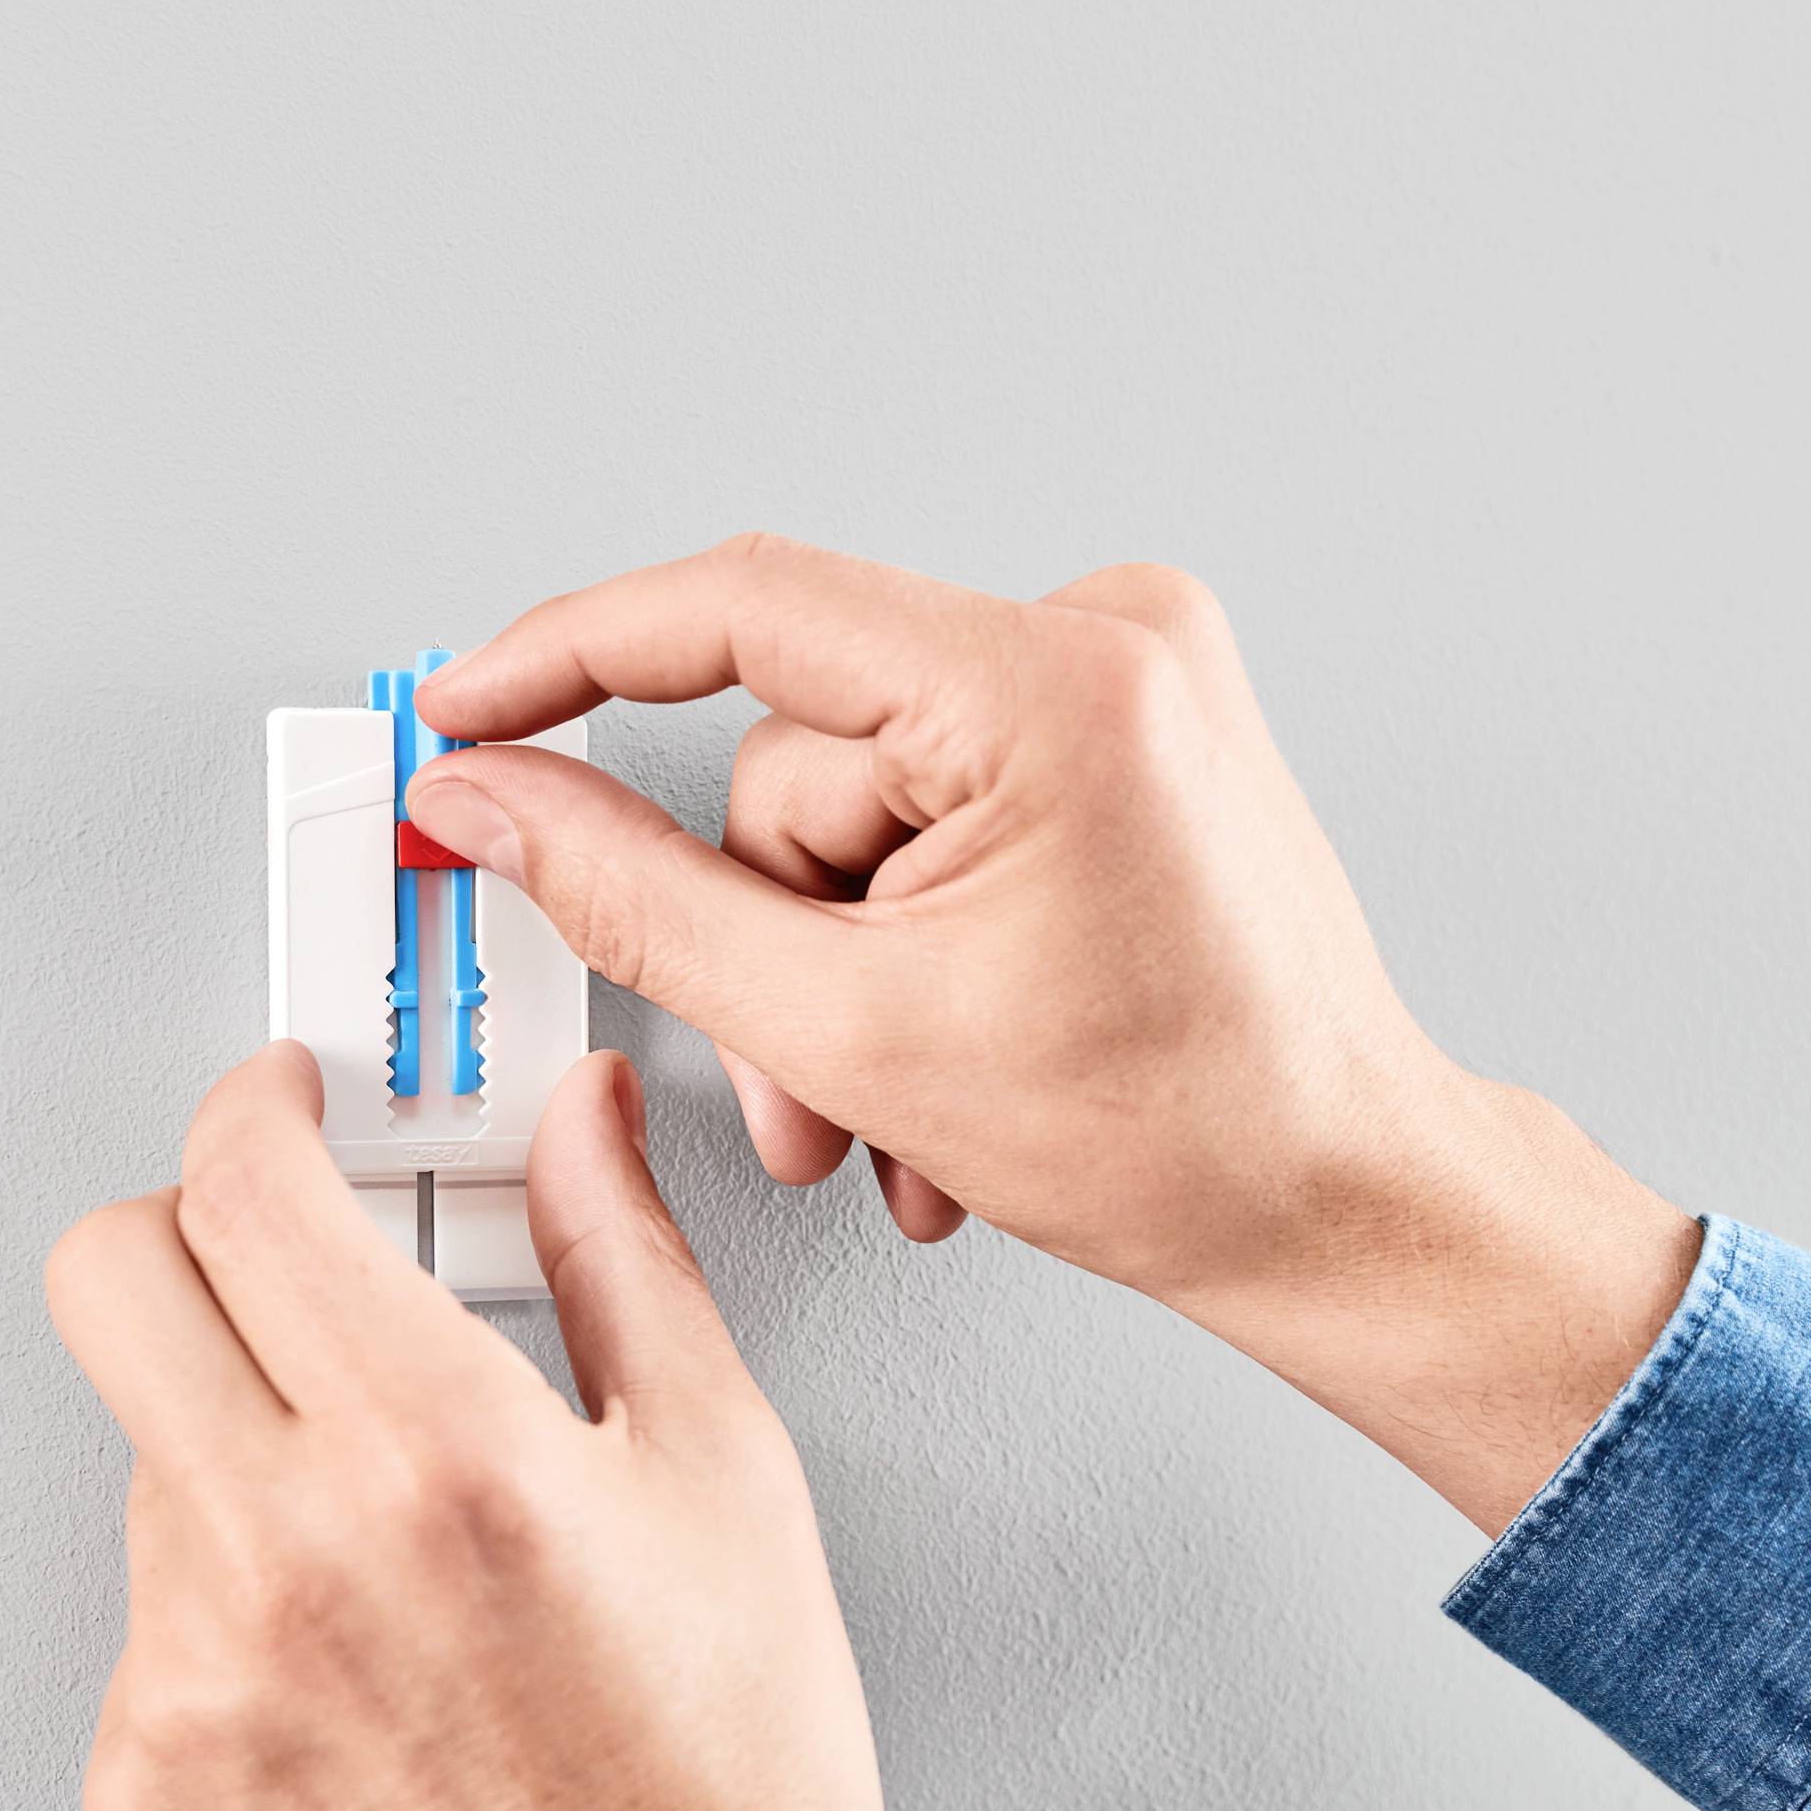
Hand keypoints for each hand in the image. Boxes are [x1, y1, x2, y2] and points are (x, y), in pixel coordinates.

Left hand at [44, 1041, 905, 1810]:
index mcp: (433, 1445)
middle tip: (266, 1264)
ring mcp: (193, 1681)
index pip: (245, 1184)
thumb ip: (626, 1258)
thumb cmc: (727, 1785)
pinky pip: (144, 1637)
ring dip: (236, 1457)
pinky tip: (355, 1684)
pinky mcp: (145, 1796)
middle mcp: (286, 1551)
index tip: (281, 1112)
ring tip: (389, 1559)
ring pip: (142, 1465)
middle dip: (181, 1231)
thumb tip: (583, 1126)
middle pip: (108, 1280)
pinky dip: (228, 1627)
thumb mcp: (723, 1474)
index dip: (257, 1110)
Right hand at [404, 535, 1699, 1529]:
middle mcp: (1107, 639)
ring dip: (840, 975)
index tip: (468, 708)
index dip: (569, 657)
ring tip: (902, 1101)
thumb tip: (498, 800)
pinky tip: (953, 1047)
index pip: (742, 606)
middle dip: (776, 944)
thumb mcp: (847, 1032)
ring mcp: (1125, 680)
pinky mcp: (1123, 732)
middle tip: (814, 1083)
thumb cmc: (1184, 1139)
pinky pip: (929, 807)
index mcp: (1055, 685)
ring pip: (851, 809)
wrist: (1342, 1204)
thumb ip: (633, 900)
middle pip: (797, 759)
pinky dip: (906, 937)